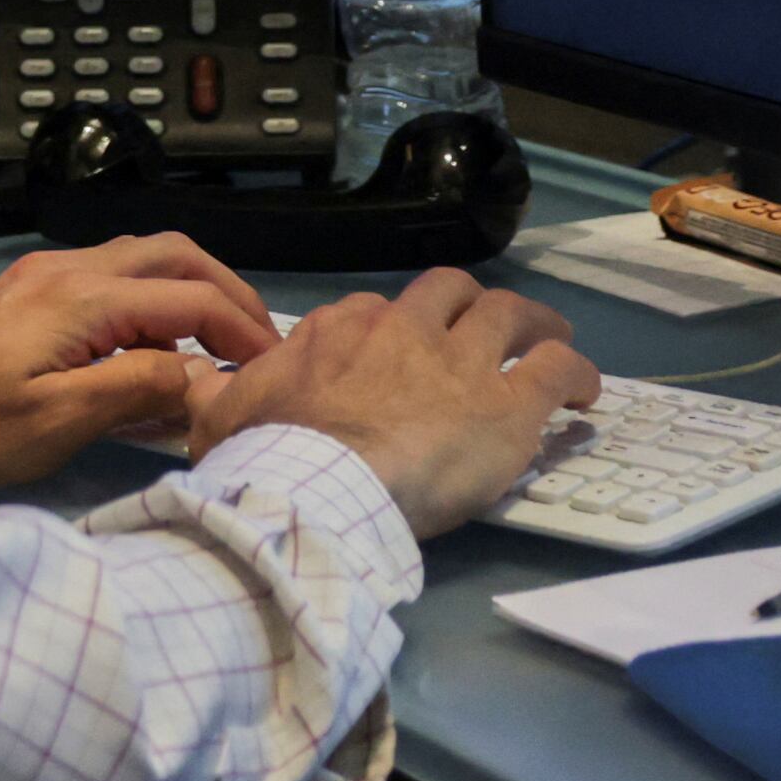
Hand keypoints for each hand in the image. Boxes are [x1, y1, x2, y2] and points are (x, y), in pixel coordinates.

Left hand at [0, 233, 278, 494]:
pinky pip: (108, 281)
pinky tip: (156, 352)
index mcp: (80, 296)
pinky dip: (150, 304)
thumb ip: (136, 387)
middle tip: (258, 343)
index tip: (274, 369)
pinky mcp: (25, 297)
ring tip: (218, 350)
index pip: (190, 296)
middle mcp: (64, 270)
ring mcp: (41, 278)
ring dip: (187, 294)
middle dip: (225, 292)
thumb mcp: (59, 420)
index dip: (243, 329)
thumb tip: (201, 371)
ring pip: (139, 261)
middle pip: (170, 254)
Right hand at [189, 270, 602, 536]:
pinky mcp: (508, 403)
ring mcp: (460, 361)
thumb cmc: (269, 456)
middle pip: (451, 293)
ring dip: (537, 324)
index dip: (392, 332)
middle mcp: (402, 330)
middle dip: (472, 306)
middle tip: (488, 330)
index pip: (373, 311)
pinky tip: (585, 392)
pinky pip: (557, 369)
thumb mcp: (219, 417)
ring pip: (512, 315)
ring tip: (552, 342)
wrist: (321, 488)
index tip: (400, 359)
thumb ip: (216, 394)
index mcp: (337, 331)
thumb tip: (196, 381)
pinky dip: (576, 372)